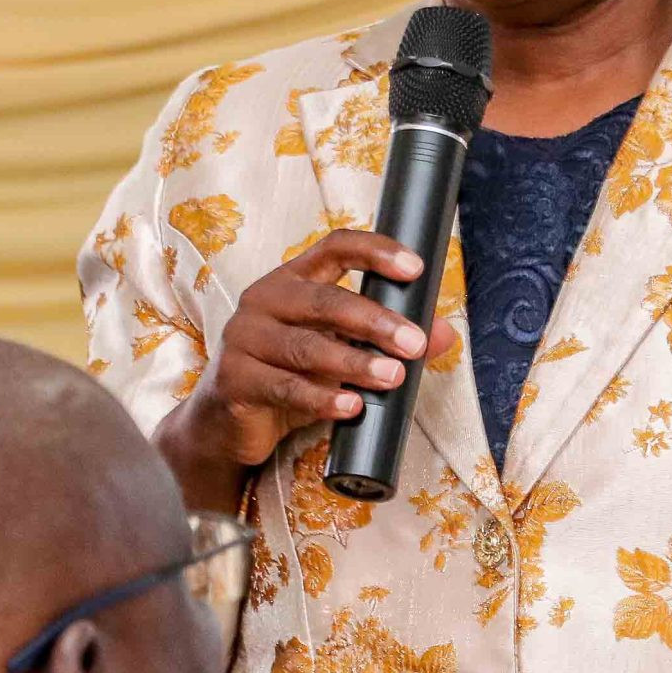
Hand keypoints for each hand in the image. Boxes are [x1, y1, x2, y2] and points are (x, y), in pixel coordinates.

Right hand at [154, 230, 459, 511]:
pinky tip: (352, 406)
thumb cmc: (288, 377)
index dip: (375, 253)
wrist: (225, 424)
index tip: (415, 269)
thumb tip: (446, 333)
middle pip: (324, 301)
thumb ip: (387, 341)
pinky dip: (322, 397)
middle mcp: (263, 300)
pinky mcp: (234, 380)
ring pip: (307, 347)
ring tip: (393, 376)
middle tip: (414, 344)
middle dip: (375, 321)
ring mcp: (243, 339)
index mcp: (291, 280)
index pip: (334, 248)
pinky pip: (285, 387)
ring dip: (354, 363)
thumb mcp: (339, 354)